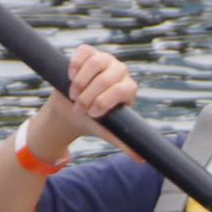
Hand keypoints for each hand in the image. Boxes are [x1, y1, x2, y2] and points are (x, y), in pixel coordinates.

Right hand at [18, 44, 138, 161]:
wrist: (71, 110)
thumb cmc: (93, 121)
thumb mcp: (109, 132)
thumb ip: (124, 142)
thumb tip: (141, 159)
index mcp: (128, 88)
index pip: (123, 89)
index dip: (106, 100)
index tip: (92, 114)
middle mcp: (120, 71)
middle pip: (107, 77)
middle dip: (89, 95)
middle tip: (79, 108)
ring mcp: (104, 59)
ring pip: (96, 62)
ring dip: (81, 81)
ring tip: (73, 95)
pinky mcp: (88, 52)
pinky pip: (84, 52)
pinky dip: (75, 65)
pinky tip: (70, 77)